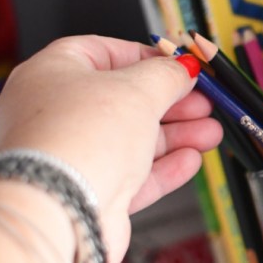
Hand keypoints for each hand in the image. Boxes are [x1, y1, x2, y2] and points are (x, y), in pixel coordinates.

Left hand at [0, 35, 222, 262]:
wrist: (59, 209)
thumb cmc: (79, 139)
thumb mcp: (137, 89)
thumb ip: (168, 74)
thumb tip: (183, 68)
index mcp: (52, 75)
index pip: (103, 53)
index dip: (147, 57)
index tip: (179, 66)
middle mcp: (56, 114)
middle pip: (125, 100)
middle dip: (172, 103)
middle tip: (202, 102)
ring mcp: (72, 155)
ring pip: (133, 140)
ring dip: (176, 136)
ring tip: (209, 133)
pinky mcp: (89, 191)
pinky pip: (132, 174)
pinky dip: (163, 167)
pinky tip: (190, 160)